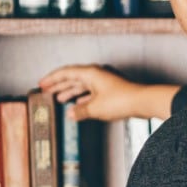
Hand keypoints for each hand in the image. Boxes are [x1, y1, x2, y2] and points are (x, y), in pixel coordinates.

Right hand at [39, 65, 179, 121]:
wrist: (144, 102)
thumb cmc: (122, 100)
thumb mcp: (95, 108)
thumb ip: (80, 111)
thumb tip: (70, 114)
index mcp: (90, 73)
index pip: (65, 72)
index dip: (52, 79)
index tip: (42, 84)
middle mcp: (97, 75)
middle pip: (73, 78)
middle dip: (59, 85)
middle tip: (47, 91)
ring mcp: (105, 82)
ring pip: (83, 86)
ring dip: (71, 92)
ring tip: (60, 100)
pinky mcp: (112, 91)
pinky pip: (92, 92)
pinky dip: (83, 98)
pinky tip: (79, 105)